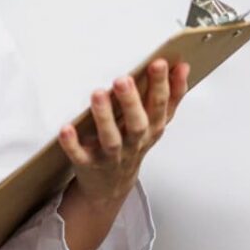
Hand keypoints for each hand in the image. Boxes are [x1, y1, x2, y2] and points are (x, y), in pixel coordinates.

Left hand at [58, 59, 189, 205]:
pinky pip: (81, 156)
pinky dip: (73, 144)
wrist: (110, 186)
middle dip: (131, 101)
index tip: (159, 63)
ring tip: (98, 94)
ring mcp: (111, 155)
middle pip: (137, 124)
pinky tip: (67, 129)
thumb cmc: (134, 145)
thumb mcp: (155, 122)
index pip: (161, 106)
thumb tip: (182, 67)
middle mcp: (134, 143)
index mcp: (152, 129)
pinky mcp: (89, 164)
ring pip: (111, 139)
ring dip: (104, 117)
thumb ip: (170, 96)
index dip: (162, 86)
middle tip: (123, 79)